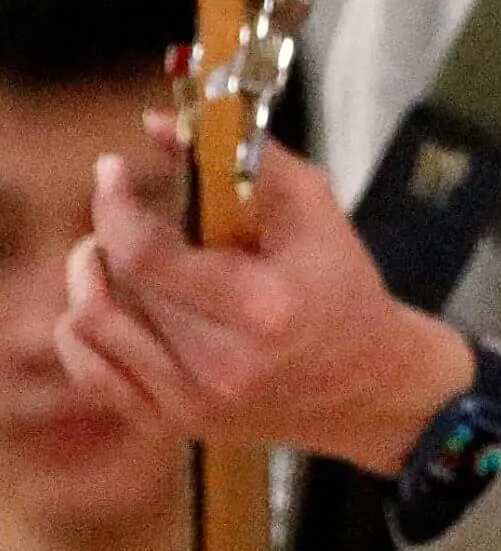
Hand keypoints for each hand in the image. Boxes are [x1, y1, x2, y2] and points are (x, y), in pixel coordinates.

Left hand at [53, 129, 472, 475]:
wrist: (368, 385)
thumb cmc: (342, 285)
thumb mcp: (312, 207)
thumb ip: (241, 156)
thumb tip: (157, 124)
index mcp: (260, 307)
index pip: (147, 257)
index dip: (114, 206)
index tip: (112, 170)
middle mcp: (219, 366)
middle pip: (113, 290)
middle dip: (104, 233)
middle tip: (122, 205)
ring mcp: (190, 404)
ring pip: (87, 330)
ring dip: (88, 277)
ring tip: (109, 251)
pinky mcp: (172, 425)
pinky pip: (90, 374)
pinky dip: (82, 330)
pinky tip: (108, 302)